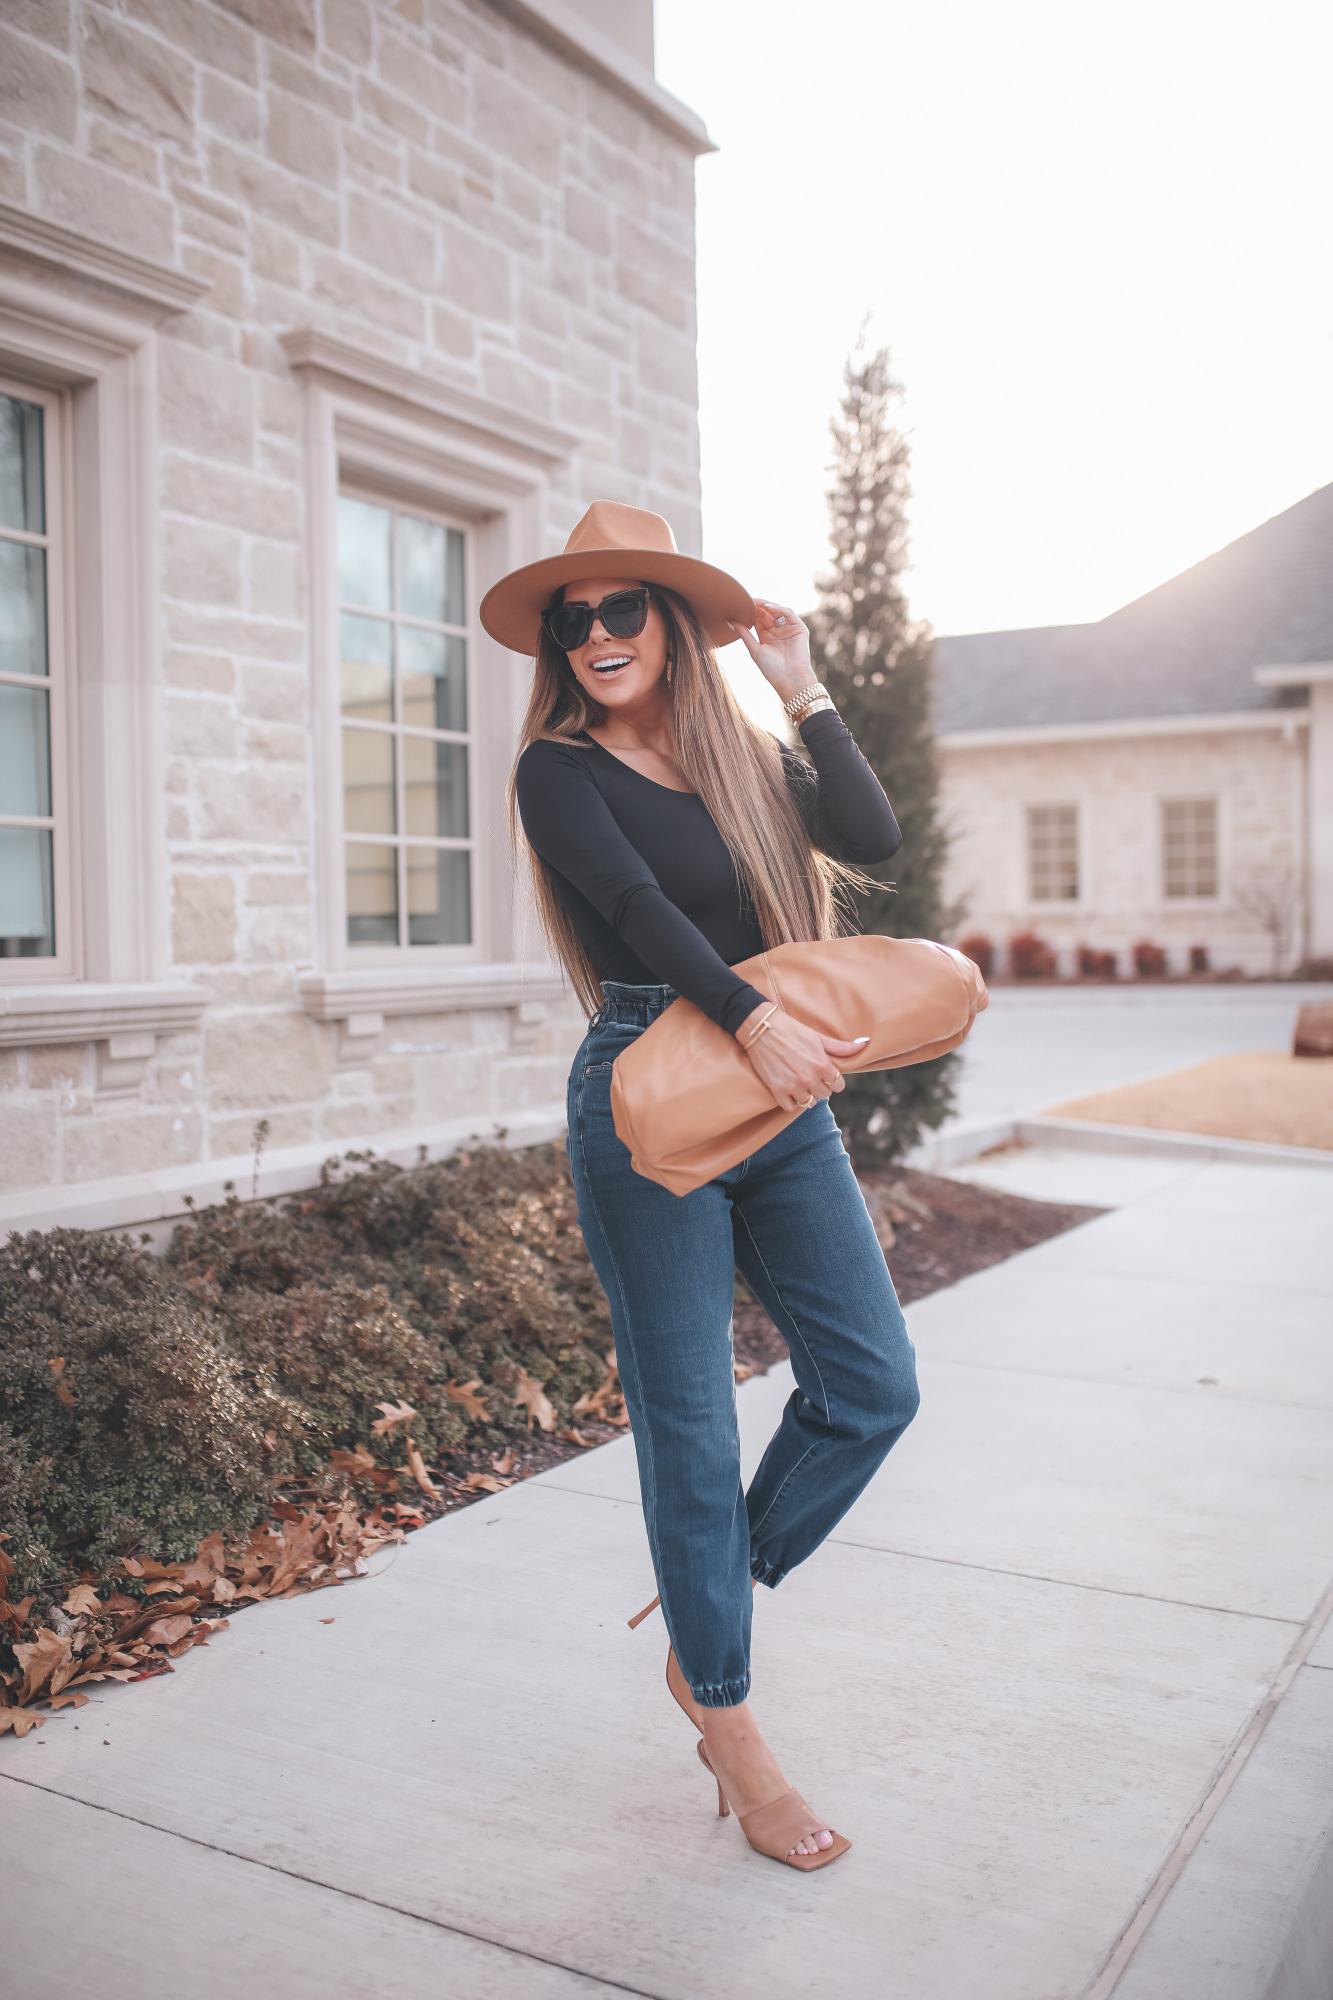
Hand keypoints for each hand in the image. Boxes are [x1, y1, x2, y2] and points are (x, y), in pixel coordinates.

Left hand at [729, 601, 816, 705]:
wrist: (789, 679)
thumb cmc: (771, 669)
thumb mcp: (754, 649)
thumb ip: (744, 634)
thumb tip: (730, 621)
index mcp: (766, 635)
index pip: (757, 618)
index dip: (749, 611)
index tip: (739, 604)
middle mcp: (777, 630)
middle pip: (767, 612)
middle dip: (757, 606)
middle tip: (747, 600)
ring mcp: (788, 628)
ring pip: (778, 610)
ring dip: (767, 606)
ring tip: (756, 603)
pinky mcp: (799, 628)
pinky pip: (789, 614)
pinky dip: (779, 609)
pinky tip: (769, 609)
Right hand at [736, 1002, 868, 1112]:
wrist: (761, 1029)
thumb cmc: (792, 1030)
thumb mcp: (818, 1037)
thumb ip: (841, 1047)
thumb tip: (864, 1044)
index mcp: (822, 1065)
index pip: (838, 1085)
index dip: (833, 1080)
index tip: (826, 1074)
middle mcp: (809, 1078)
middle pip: (824, 1095)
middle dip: (821, 1086)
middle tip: (812, 1076)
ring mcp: (792, 1086)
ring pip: (809, 1102)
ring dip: (807, 1094)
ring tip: (801, 1082)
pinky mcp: (777, 1090)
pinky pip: (790, 1107)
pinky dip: (791, 1101)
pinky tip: (790, 1089)